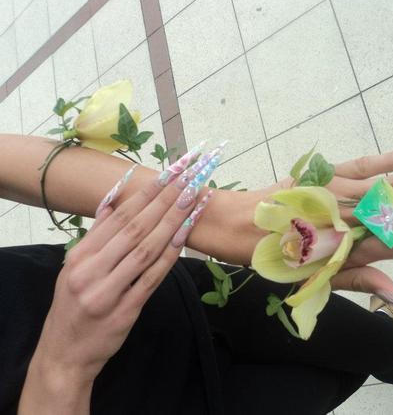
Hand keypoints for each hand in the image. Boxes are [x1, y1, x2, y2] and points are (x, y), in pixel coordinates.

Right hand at [18, 167, 212, 413]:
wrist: (64, 354)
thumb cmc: (73, 305)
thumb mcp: (74, 267)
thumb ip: (97, 233)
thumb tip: (114, 197)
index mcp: (80, 255)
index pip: (119, 215)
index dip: (148, 192)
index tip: (170, 172)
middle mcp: (91, 269)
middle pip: (136, 227)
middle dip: (166, 199)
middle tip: (190, 177)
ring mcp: (107, 291)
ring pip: (146, 249)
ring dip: (173, 221)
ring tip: (194, 198)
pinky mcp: (125, 310)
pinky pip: (152, 278)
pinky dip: (170, 255)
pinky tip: (185, 235)